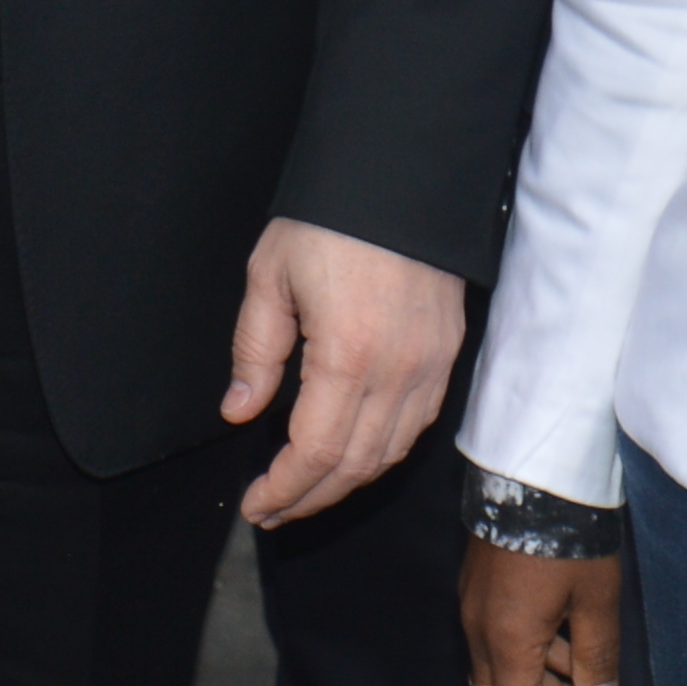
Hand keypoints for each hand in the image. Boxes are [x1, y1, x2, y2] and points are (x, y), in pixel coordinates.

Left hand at [223, 219, 463, 525]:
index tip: (255, 505)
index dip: (284, 489)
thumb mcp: (270, 276)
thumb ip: (254, 352)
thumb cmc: (330, 219)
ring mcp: (430, 365)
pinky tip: (352, 454)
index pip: (316, 453)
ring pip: (390, 453)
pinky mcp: (447, 354)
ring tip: (305, 491)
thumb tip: (239, 412)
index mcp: (347, 355)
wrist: (401, 175)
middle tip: (272, 510)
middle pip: (355, 466)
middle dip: (309, 498)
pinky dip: (383, 452)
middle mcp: (398, 371)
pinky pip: (417, 425)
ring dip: (346, 483)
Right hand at [460, 539, 622, 685]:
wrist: (535, 468)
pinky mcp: (482, 589)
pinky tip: (572, 666)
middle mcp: (480, 632)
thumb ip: (598, 662)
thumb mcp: (597, 602)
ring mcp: (476, 609)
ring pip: (505, 674)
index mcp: (506, 642)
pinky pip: (503, 645)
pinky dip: (536, 665)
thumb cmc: (572, 536)